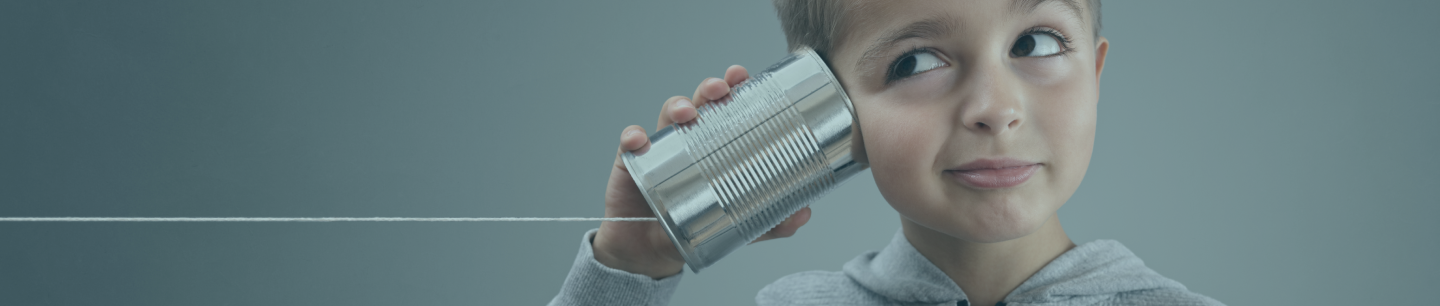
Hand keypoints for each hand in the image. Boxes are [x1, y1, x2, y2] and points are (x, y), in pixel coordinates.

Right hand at [591, 65, 813, 277]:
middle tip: (720, 90)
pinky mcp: (633, 161)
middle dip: (710, 88)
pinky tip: (638, 140)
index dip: (734, 86)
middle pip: (700, 101)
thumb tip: (803, 214)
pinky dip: (633, 137)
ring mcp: (661, 146)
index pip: (727, 108)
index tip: (743, 76)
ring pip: (668, 114)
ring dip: (677, 105)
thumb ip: (771, 221)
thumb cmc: (696, 224)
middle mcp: (690, 137)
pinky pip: (630, 143)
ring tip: (686, 114)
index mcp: (716, 143)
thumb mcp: (740, 225)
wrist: (653, 249)